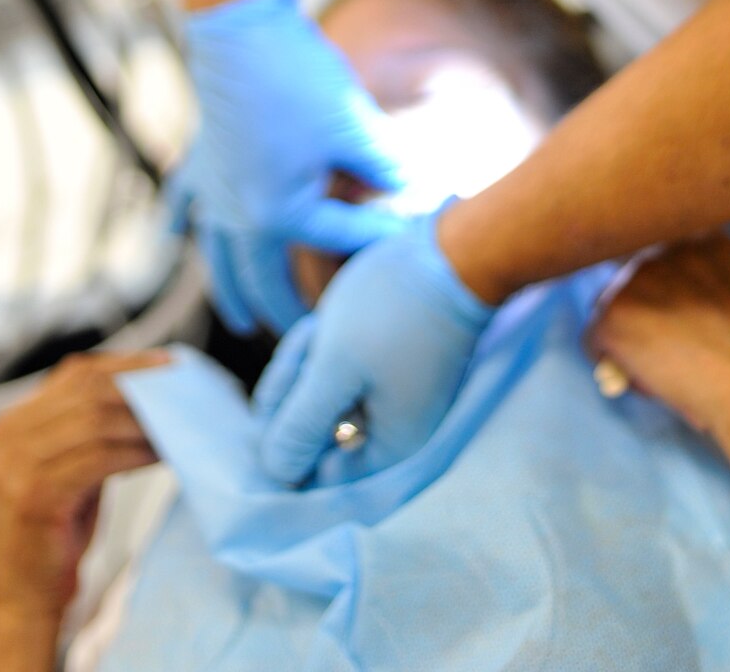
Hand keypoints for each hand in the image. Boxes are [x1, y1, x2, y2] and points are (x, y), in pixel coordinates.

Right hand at [0, 350, 165, 621]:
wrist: (24, 600)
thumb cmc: (52, 536)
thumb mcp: (68, 468)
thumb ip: (90, 429)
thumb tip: (144, 392)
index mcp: (10, 424)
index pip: (74, 373)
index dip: (124, 365)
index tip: (164, 365)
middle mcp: (6, 436)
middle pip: (87, 391)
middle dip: (139, 389)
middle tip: (178, 392)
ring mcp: (15, 464)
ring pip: (96, 420)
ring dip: (144, 422)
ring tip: (175, 426)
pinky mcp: (35, 493)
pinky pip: (100, 457)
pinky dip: (136, 451)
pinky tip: (160, 454)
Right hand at [176, 0, 405, 333]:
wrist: (240, 28)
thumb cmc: (299, 78)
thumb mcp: (355, 125)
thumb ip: (384, 167)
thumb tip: (411, 190)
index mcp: (276, 214)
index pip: (336, 239)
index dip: (377, 235)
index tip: (408, 240)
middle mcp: (234, 214)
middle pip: (263, 278)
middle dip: (287, 310)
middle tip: (308, 344)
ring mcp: (210, 189)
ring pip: (217, 257)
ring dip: (230, 290)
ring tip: (241, 321)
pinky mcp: (198, 158)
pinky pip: (182, 203)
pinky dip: (176, 226)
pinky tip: (171, 243)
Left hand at [254, 211, 491, 483]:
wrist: (453, 253)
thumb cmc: (394, 309)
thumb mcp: (335, 366)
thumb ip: (301, 425)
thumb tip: (276, 474)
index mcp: (389, 449)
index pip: (317, 476)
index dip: (285, 442)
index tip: (287, 391)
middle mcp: (392, 433)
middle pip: (312, 434)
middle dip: (296, 389)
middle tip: (311, 345)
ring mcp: (390, 399)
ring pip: (317, 398)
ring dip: (306, 364)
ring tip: (321, 327)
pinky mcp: (385, 368)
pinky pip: (335, 373)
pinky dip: (322, 349)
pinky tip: (325, 321)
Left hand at [586, 236, 729, 436]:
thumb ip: (709, 288)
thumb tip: (676, 312)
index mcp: (703, 240)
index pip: (665, 257)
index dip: (667, 293)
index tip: (672, 317)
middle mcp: (663, 250)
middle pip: (633, 279)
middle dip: (643, 312)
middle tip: (665, 348)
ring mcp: (634, 279)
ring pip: (612, 308)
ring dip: (628, 334)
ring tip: (665, 368)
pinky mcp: (612, 313)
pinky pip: (594, 340)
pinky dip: (609, 360)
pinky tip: (644, 377)